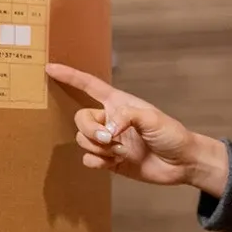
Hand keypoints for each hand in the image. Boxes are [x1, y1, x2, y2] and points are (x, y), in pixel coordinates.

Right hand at [46, 63, 227, 194]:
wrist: (181, 163)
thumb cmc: (171, 134)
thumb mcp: (152, 118)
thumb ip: (126, 117)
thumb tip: (105, 130)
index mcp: (119, 103)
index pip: (89, 86)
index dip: (70, 76)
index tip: (50, 68)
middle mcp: (110, 120)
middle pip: (80, 118)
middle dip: (89, 130)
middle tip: (108, 139)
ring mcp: (109, 141)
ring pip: (82, 140)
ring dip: (96, 147)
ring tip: (118, 151)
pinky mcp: (110, 161)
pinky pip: (88, 159)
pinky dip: (96, 162)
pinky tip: (113, 163)